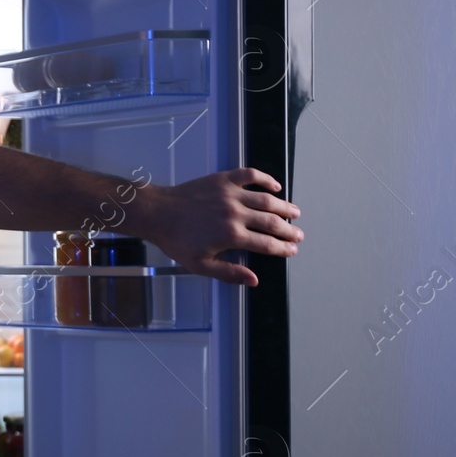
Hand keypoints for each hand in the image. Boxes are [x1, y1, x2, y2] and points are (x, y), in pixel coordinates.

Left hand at [141, 168, 301, 285]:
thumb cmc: (176, 239)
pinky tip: (275, 185)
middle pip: (272, 222)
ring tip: (295, 213)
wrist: (158, 213)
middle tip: (298, 235)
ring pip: (267, 199)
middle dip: (289, 231)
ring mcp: (230, 194)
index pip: (267, 244)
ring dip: (284, 207)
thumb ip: (229, 273)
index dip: (283, 249)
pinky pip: (250, 175)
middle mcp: (235, 213)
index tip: (291, 251)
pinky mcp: (222, 180)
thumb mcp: (200, 264)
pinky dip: (266, 179)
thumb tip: (254, 280)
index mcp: (231, 236)